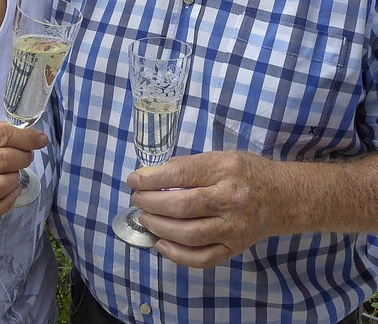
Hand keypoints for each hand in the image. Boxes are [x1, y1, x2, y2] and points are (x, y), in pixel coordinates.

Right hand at [0, 121, 48, 228]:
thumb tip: (14, 132)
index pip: (0, 135)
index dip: (26, 137)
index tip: (40, 139)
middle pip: (5, 160)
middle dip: (24, 158)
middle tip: (26, 157)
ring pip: (2, 186)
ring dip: (16, 179)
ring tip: (12, 175)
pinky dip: (7, 203)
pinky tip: (9, 194)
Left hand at [127, 151, 286, 268]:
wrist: (282, 197)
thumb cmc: (245, 172)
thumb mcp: (219, 157)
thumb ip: (187, 166)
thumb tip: (150, 175)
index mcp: (224, 170)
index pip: (181, 174)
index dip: (152, 178)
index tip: (133, 179)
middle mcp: (230, 199)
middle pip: (182, 206)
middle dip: (152, 203)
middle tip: (137, 200)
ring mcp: (234, 228)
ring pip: (189, 234)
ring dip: (159, 228)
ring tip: (145, 218)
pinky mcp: (235, 248)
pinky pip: (202, 258)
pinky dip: (177, 255)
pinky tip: (161, 244)